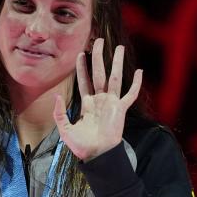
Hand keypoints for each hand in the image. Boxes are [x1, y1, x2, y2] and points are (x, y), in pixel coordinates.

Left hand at [54, 38, 142, 161]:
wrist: (97, 155)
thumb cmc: (81, 146)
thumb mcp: (65, 129)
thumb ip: (60, 113)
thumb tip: (57, 96)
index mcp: (87, 104)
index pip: (84, 80)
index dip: (82, 67)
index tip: (81, 53)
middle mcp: (100, 100)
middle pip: (99, 73)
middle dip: (99, 57)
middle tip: (99, 40)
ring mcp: (111, 103)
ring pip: (115, 78)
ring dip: (117, 63)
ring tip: (120, 48)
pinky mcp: (121, 110)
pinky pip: (130, 95)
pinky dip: (135, 84)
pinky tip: (139, 72)